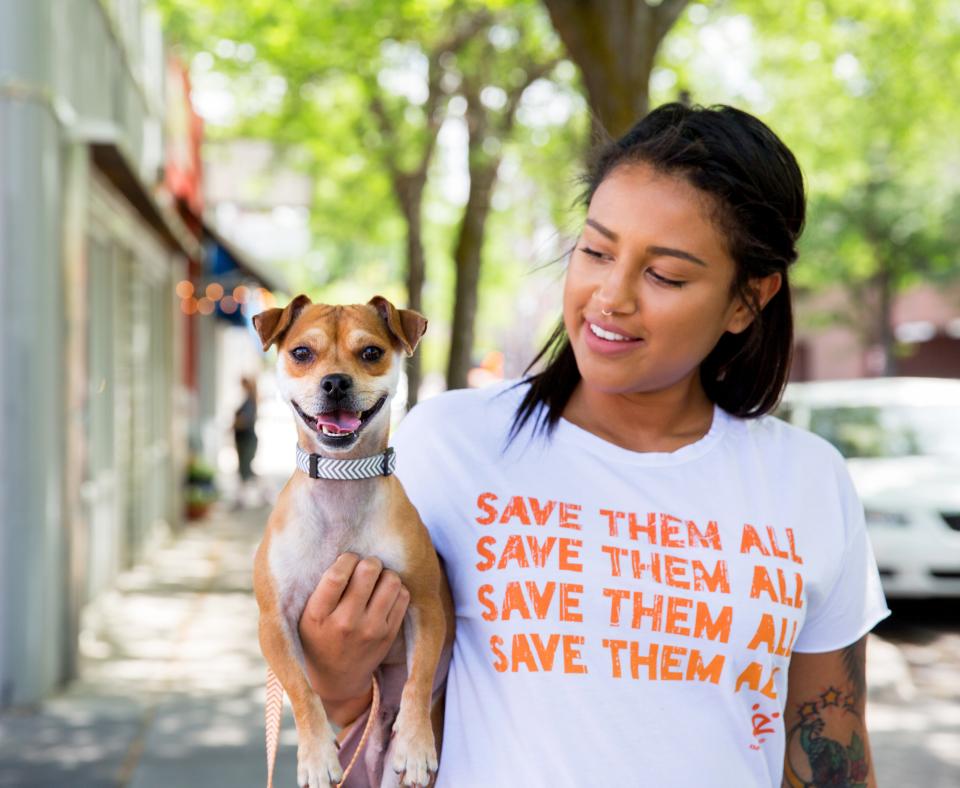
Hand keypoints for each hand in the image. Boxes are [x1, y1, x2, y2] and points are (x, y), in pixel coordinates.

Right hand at [298, 553, 408, 722]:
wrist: (336, 679)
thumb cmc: (318, 636)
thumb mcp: (305, 615)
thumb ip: (320, 587)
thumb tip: (342, 547)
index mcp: (318, 615)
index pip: (337, 575)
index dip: (346, 559)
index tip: (346, 560)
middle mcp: (345, 623)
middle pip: (368, 571)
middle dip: (368, 561)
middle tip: (364, 567)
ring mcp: (371, 630)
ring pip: (391, 580)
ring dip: (385, 574)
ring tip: (375, 580)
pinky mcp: (389, 634)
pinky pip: (403, 595)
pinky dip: (396, 588)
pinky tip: (384, 594)